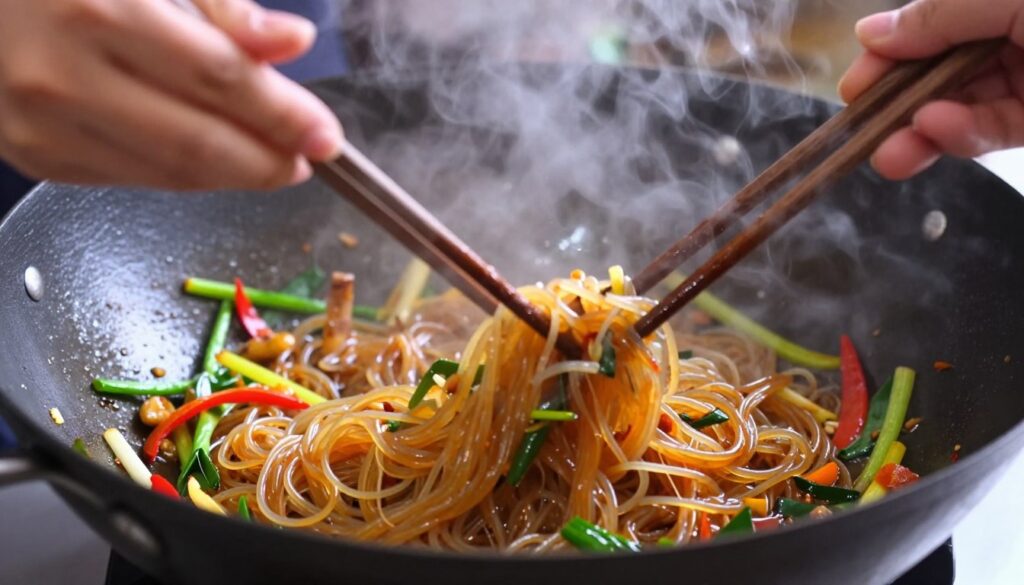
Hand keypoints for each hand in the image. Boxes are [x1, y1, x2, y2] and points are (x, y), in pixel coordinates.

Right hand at [0, 0, 343, 189]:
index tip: (325, 134)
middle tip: (306, 157)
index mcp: (96, 8)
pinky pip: (133, 179)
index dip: (282, 114)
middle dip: (267, 160)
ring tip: (271, 160)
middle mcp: (62, 75)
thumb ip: (220, 5)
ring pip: (169, 173)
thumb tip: (291, 42)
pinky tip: (213, 160)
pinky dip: (185, 176)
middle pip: (198, 141)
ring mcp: (42, 124)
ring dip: (233, 175)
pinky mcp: (35, 155)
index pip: (218, 79)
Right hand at [838, 0, 1023, 179]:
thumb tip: (869, 33)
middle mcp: (1010, 36)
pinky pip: (992, 130)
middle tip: (861, 130)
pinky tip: (936, 132)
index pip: (930, 27)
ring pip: (960, 107)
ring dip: (920, 132)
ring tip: (890, 157)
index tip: (855, 86)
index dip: (888, 55)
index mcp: (997, 2)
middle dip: (898, 102)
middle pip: (937, 71)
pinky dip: (962, 136)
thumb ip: (942, 15)